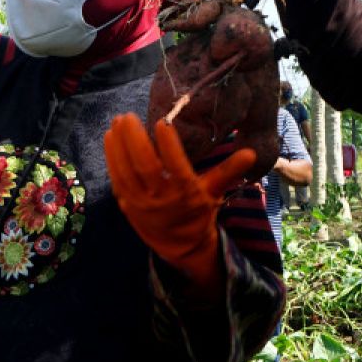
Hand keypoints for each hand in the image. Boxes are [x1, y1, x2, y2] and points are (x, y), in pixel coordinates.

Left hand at [104, 114, 254, 297]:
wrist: (179, 245)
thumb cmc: (198, 213)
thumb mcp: (214, 193)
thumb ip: (228, 172)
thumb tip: (251, 152)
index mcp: (186, 193)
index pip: (176, 167)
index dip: (169, 146)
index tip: (162, 122)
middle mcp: (161, 198)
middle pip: (145, 167)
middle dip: (134, 141)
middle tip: (128, 116)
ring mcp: (140, 202)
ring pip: (126, 172)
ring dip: (118, 146)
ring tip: (116, 122)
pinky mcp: (126, 203)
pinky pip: (116, 179)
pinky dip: (111, 158)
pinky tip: (109, 138)